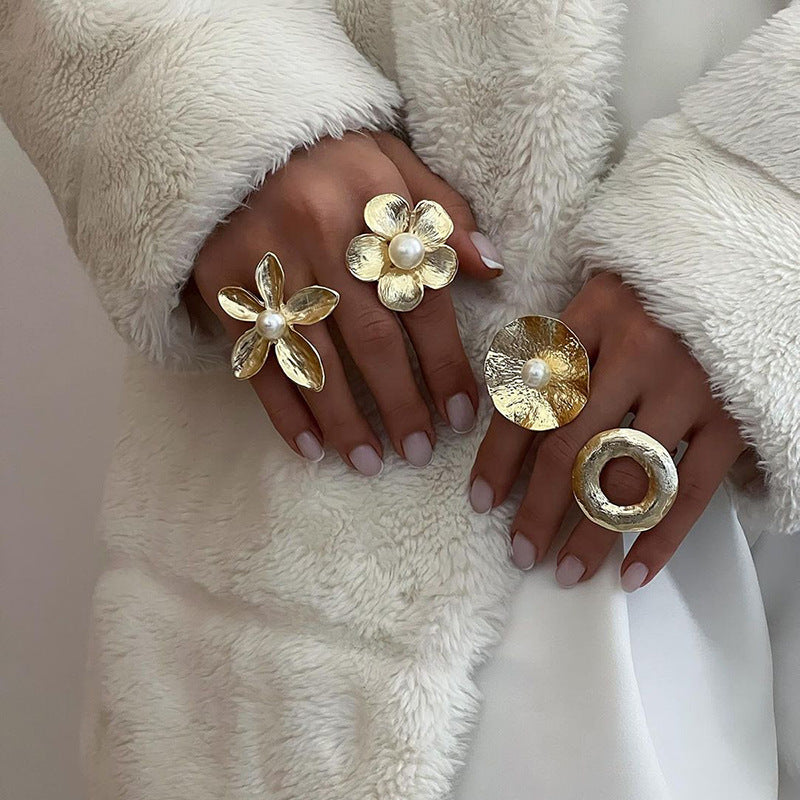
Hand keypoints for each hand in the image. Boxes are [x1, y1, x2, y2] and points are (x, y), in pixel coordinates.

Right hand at [192, 131, 502, 473]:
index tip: (461, 414)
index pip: (421, 301)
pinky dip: (283, 410)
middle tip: (418, 452)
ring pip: (314, 361)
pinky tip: (310, 448)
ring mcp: (266, 269)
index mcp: (370, 210)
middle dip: (400, 403)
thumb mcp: (392, 161)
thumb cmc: (326, 153)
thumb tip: (491, 268)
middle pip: (370, 341)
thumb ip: (441, 213)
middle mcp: (319, 242)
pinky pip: (255, 360)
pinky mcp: (222, 290)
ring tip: (369, 463)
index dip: (445, 362)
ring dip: (344, 420)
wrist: (231, 131)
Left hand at [470, 273, 745, 590]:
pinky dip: (660, 539)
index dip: (499, 456)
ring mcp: (690, 384)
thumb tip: (509, 430)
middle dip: (538, 509)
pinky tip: (633, 571)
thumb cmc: (657, 301)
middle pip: (571, 447)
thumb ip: (560, 355)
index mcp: (593, 314)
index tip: (482, 499)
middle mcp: (639, 348)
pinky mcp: (733, 416)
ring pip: (627, 478)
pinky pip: (690, 494)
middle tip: (521, 551)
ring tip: (567, 571)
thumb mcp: (600, 305)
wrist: (743, 279)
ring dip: (592, 534)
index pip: (532, 397)